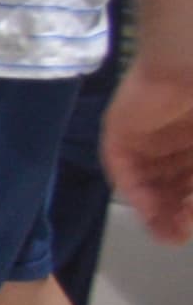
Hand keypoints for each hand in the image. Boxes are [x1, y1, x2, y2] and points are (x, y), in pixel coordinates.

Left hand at [113, 64, 192, 243]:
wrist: (190, 65)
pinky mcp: (118, 129)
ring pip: (146, 181)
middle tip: (176, 238)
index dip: (190, 208)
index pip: (189, 182)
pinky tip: (145, 211)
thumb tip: (190, 217)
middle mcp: (172, 139)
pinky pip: (121, 166)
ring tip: (163, 232)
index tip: (188, 233)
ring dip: (153, 209)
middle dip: (172, 214)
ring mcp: (144, 134)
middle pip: (167, 186)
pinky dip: (134, 190)